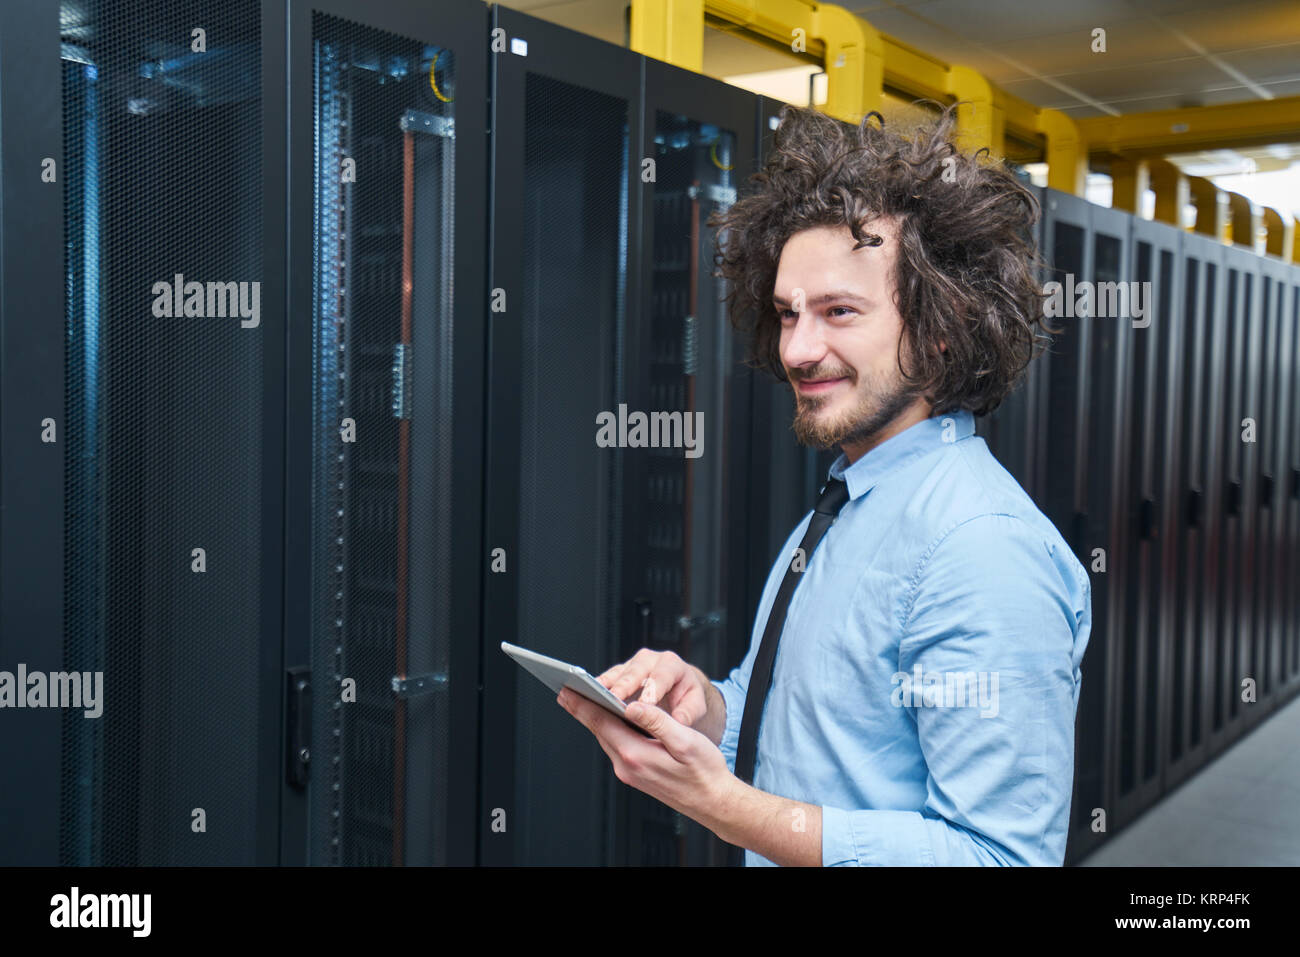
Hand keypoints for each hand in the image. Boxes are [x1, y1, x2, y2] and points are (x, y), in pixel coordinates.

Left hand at [557, 687, 736, 831]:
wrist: (713, 801)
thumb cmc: (704, 772)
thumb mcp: (685, 741)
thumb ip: (657, 721)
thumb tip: (632, 705)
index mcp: (637, 755)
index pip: (602, 724)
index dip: (582, 705)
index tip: (567, 691)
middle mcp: (628, 766)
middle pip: (599, 731)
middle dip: (582, 710)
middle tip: (566, 690)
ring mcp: (630, 772)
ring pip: (607, 739)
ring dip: (594, 719)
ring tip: (582, 700)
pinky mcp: (636, 774)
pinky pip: (617, 746)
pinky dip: (609, 730)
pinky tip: (609, 719)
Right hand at [596, 648, 710, 726]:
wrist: (678, 691)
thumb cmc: (686, 697)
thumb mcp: (695, 705)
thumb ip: (689, 712)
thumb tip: (680, 720)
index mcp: (671, 664)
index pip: (661, 675)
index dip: (653, 689)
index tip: (645, 705)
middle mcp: (650, 660)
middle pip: (635, 671)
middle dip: (624, 685)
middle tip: (614, 700)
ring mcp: (632, 666)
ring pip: (617, 674)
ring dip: (605, 686)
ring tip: (594, 699)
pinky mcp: (619, 675)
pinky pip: (606, 680)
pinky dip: (597, 689)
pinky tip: (587, 698)